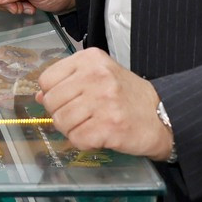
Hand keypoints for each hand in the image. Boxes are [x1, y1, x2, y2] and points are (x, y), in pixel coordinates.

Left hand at [37, 49, 173, 158]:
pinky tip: (98, 135)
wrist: (161, 116)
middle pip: (51, 102)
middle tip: (81, 116)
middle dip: (61, 114)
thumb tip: (40, 96)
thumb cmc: (128, 96)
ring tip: (90, 125)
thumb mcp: (99, 77)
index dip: (52, 94)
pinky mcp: (109, 126)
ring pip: (61, 121)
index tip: (66, 100)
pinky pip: (77, 139)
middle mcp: (96, 76)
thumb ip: (68, 82)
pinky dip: (84, 142)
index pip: (47, 79)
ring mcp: (103, 101)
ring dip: (72, 129)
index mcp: (90, 60)